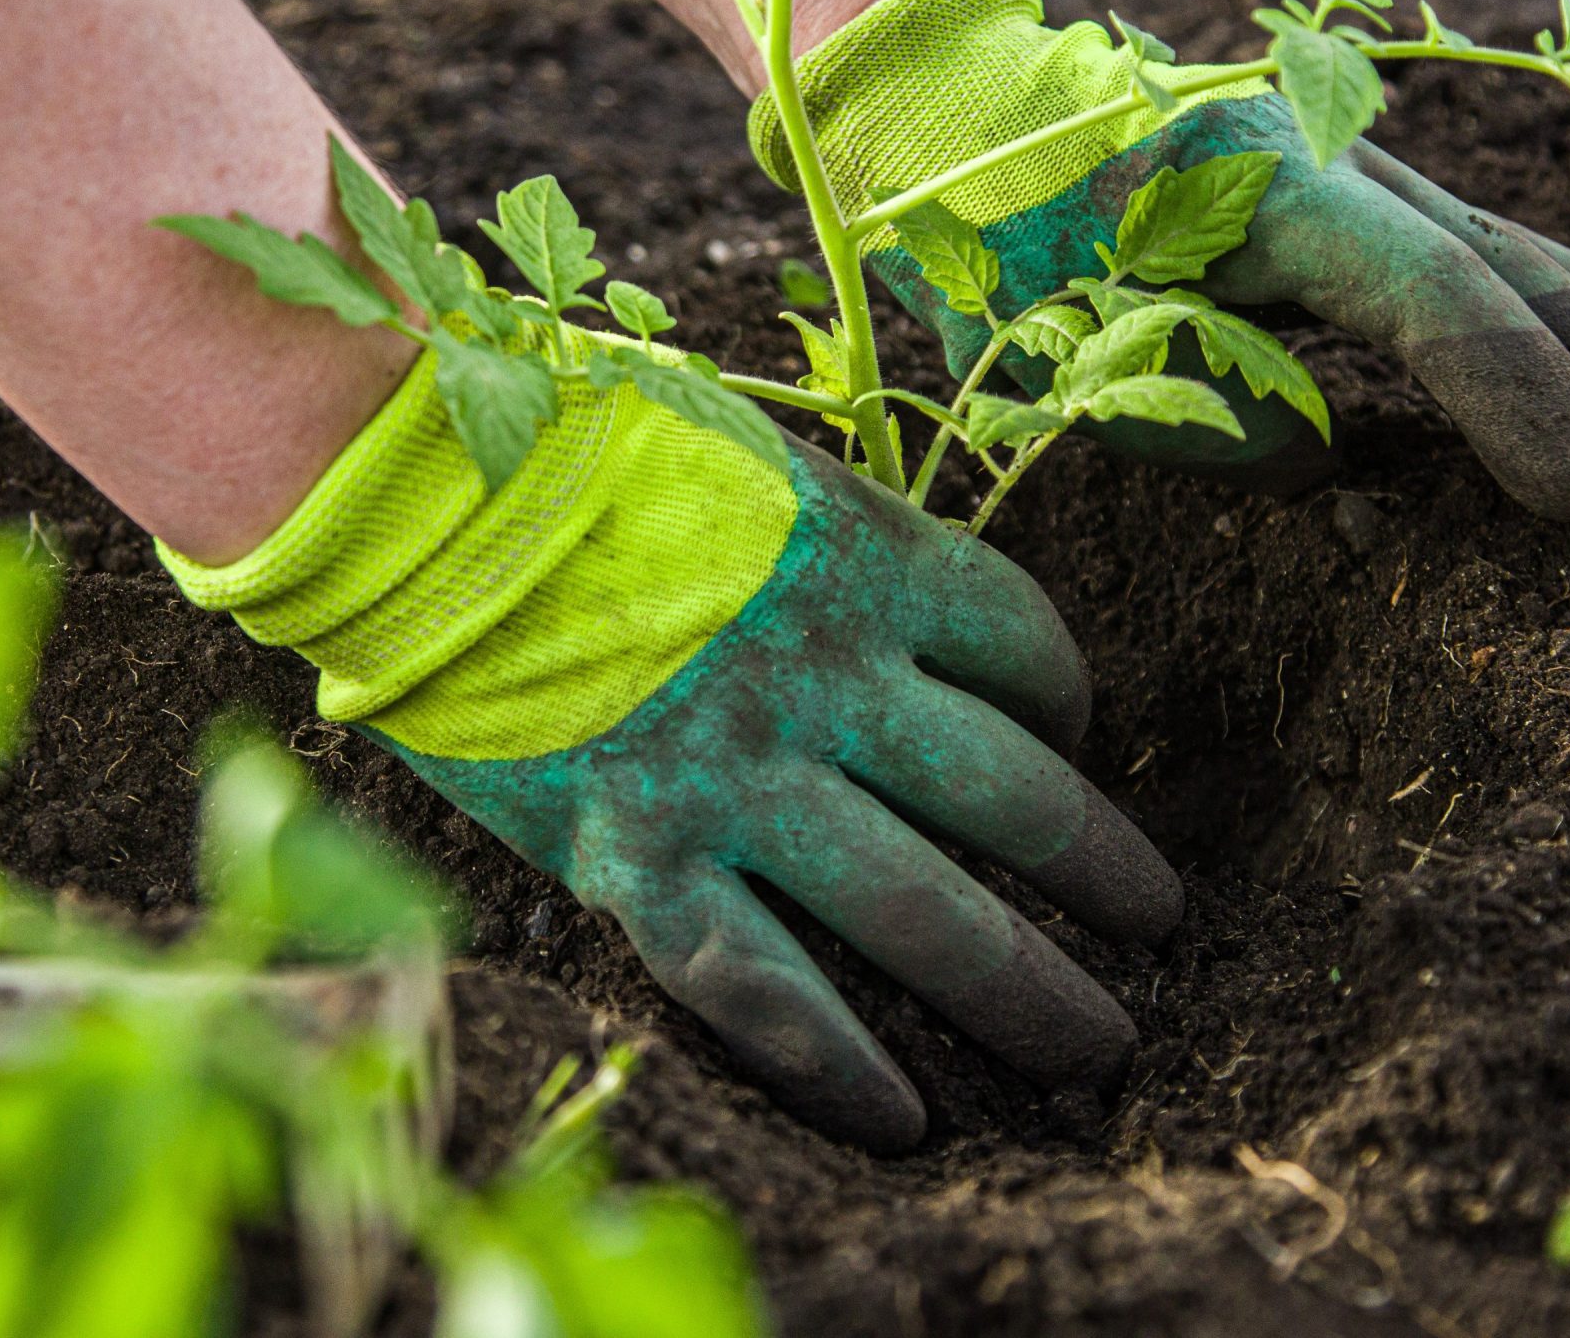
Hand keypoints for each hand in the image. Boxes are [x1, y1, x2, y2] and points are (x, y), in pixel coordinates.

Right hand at [164, 336, 1179, 1151]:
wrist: (407, 487)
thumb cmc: (569, 447)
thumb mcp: (744, 456)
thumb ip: (831, 534)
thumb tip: (894, 603)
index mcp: (867, 557)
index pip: (1025, 646)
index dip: (1068, 703)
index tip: (1070, 739)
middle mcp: (831, 679)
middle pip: (1015, 796)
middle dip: (1106, 872)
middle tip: (1161, 925)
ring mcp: (740, 779)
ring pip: (924, 911)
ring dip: (1030, 988)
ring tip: (1099, 1047)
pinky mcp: (639, 859)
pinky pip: (769, 989)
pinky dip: (845, 1064)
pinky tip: (908, 1121)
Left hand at [752, 0, 1569, 518]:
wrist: (968, 114)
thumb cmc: (995, 243)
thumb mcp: (1058, 351)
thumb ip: (1199, 416)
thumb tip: (1325, 457)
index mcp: (1258, 190)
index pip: (1430, 298)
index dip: (1519, 398)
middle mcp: (1331, 156)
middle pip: (1509, 265)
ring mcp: (1353, 159)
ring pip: (1517, 247)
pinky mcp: (1355, 185)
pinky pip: (1483, 250)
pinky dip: (1563, 311)